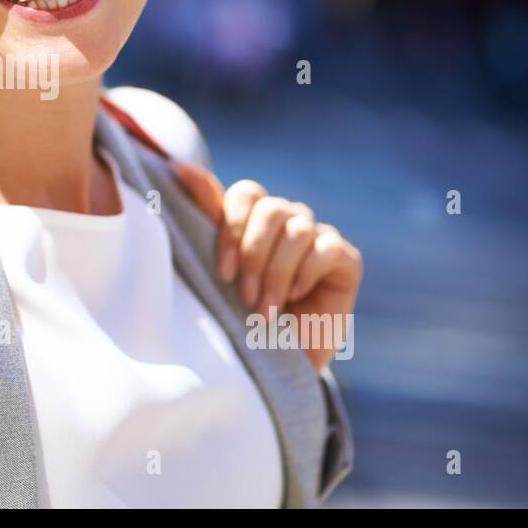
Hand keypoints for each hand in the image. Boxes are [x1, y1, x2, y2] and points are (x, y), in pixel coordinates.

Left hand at [171, 159, 362, 372]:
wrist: (280, 360)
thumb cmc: (244, 313)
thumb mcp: (219, 265)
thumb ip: (207, 214)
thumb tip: (181, 167)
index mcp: (256, 217)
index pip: (246, 194)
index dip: (232, 228)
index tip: (222, 271)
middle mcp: (289, 220)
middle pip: (271, 210)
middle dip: (253, 255)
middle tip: (245, 295)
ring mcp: (319, 236)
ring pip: (297, 231)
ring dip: (277, 274)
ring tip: (265, 310)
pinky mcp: (346, 258)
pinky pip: (325, 249)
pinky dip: (305, 275)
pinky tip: (297, 298)